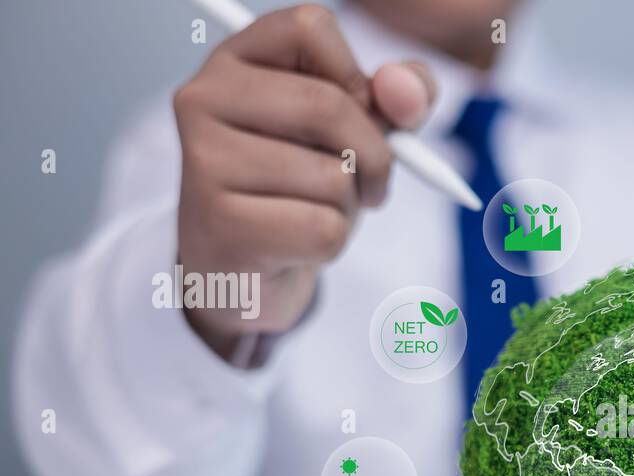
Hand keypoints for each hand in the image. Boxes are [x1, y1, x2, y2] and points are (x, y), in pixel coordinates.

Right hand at [173, 4, 436, 359]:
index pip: (312, 26)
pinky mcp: (220, 223)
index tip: (361, 115)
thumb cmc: (302, 185)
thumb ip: (401, 95)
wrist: (245, 267)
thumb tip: (406, 91)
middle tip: (366, 185)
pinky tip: (297, 242)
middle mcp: (204, 96)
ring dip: (348, 206)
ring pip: (333, 176)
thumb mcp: (360, 129)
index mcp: (237, 57)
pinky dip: (332, 244)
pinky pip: (323, 229)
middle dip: (375, 158)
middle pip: (331, 107)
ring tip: (313, 211)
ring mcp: (203, 159)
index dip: (358, 78)